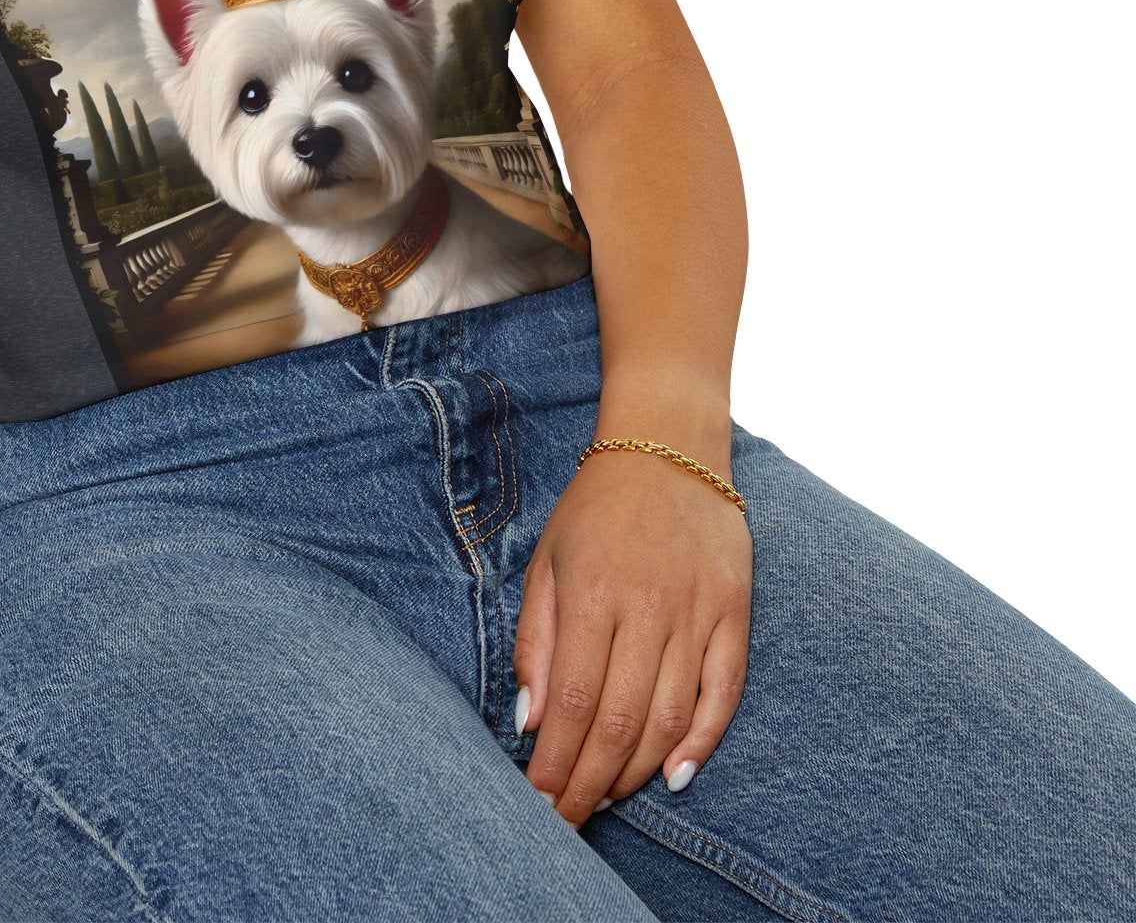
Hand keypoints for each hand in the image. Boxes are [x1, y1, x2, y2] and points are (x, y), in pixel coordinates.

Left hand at [513, 438, 752, 826]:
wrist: (668, 446)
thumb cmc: (596, 508)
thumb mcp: (547, 560)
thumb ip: (536, 641)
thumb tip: (530, 721)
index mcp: (593, 593)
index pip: (573, 701)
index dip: (556, 762)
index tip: (539, 801)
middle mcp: (648, 607)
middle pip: (620, 721)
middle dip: (590, 782)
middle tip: (569, 820)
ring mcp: (697, 611)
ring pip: (670, 717)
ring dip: (637, 770)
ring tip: (607, 798)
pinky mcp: (735, 613)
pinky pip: (724, 693)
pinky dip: (702, 741)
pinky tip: (675, 775)